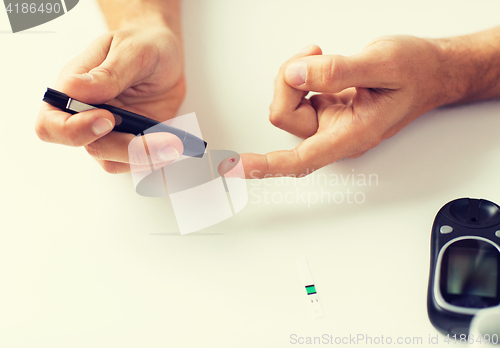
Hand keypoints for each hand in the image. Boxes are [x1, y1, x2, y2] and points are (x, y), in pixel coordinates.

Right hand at [35, 25, 185, 172]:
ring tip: (173, 143)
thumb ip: (107, 74)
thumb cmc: (144, 44)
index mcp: (75, 88)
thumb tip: (76, 90)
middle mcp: (87, 115)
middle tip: (161, 138)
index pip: (52, 123)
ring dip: (145, 156)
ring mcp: (110, 132)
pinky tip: (172, 145)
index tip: (109, 119)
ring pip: (114, 161)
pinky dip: (155, 158)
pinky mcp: (131, 141)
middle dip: (125, 147)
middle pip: (89, 147)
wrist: (166, 55)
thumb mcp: (132, 50)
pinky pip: (135, 162)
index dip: (74, 130)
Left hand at [237, 36, 446, 178]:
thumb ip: (338, 71)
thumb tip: (298, 75)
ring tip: (320, 56)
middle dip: (288, 80)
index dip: (267, 165)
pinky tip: (320, 63)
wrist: (432, 71)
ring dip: (293, 75)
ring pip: (286, 105)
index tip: (238, 168)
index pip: (301, 159)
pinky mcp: (324, 109)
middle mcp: (335, 134)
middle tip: (313, 55)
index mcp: (351, 136)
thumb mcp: (383, 63)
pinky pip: (295, 95)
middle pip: (284, 117)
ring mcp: (328, 123)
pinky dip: (300, 75)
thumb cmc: (416, 72)